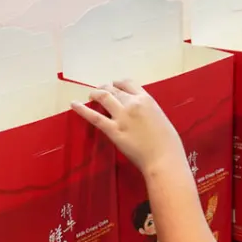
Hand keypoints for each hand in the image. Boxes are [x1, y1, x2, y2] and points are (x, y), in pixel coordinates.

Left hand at [71, 80, 185, 175]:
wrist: (163, 159)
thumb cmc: (168, 143)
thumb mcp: (160, 118)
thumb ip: (147, 111)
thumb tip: (139, 112)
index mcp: (146, 100)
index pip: (128, 83)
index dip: (118, 83)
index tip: (115, 85)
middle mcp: (132, 104)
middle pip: (114, 90)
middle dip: (105, 88)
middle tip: (100, 91)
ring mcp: (121, 117)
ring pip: (104, 97)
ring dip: (95, 94)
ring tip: (91, 95)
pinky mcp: (113, 130)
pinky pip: (94, 117)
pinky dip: (82, 109)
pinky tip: (73, 104)